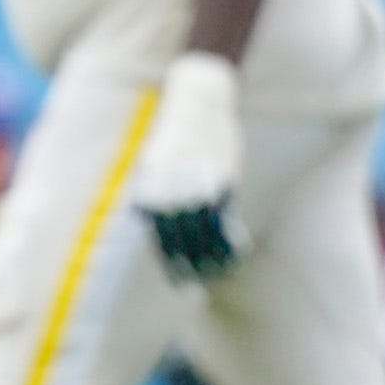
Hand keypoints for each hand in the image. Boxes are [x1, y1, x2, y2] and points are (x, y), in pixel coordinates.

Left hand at [130, 51, 243, 278]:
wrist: (195, 100)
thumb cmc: (175, 132)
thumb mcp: (155, 162)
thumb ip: (155, 193)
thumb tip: (148, 219)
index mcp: (152, 191)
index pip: (162, 240)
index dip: (173, 264)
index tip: (179, 280)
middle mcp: (171, 194)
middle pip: (183, 243)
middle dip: (191, 267)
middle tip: (197, 284)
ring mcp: (196, 190)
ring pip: (205, 237)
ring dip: (212, 259)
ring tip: (217, 273)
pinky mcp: (219, 183)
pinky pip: (225, 221)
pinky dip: (230, 242)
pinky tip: (236, 252)